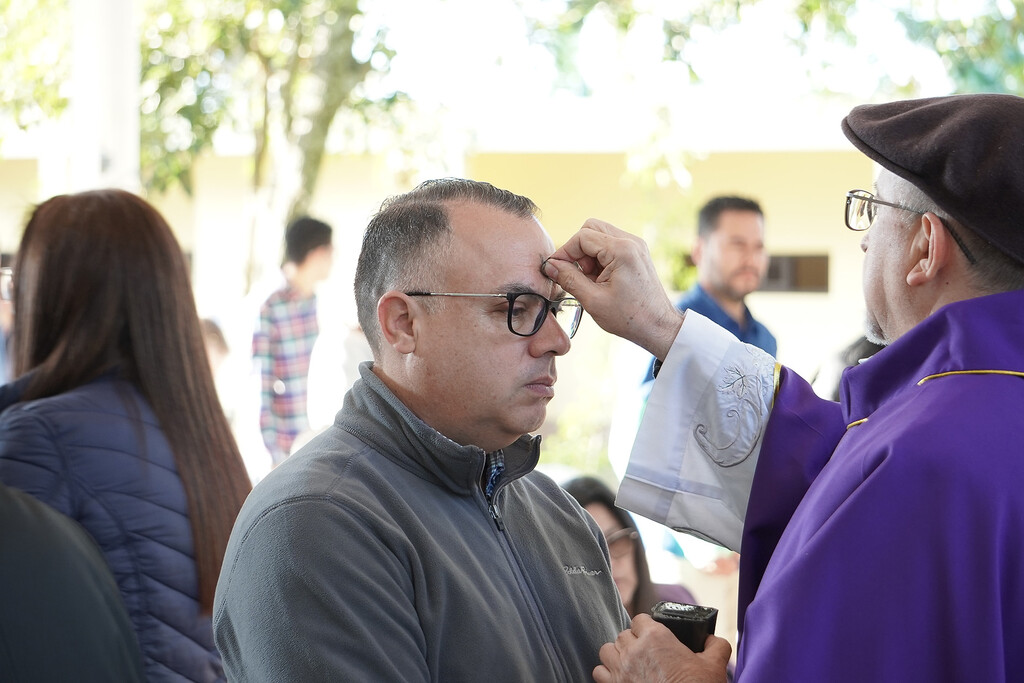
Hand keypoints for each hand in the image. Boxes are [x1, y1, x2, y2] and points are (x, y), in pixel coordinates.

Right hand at [543, 219, 682, 359]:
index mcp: (622, 250)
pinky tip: (599, 279)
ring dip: (588, 255)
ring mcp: (635, 246)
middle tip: (576, 274)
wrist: (658, 326)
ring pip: (599, 236)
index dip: (565, 252)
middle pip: (591, 229)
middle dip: (577, 250)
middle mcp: (631, 242)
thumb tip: (550, 266)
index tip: (555, 268)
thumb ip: (569, 279)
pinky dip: (599, 258)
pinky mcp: (636, 253)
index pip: (582, 236)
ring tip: (590, 280)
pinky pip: (610, 245)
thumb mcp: (593, 300)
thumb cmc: (630, 317)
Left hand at [592, 614, 730, 682]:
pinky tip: (620, 678)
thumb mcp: (714, 665)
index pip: (640, 619)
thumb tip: (713, 639)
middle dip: (632, 642)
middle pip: (622, 635)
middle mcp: (634, 650)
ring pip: (607, 650)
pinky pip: (599, 672)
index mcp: (656, 637)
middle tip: (645, 654)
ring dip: (616, 655)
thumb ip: (716, 646)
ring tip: (629, 664)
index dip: (646, 627)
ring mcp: (621, 669)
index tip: (652, 636)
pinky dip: (607, 674)